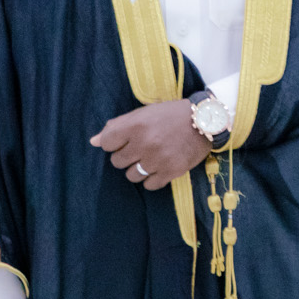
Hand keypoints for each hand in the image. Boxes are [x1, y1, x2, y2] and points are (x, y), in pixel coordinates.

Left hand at [91, 99, 209, 190]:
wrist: (205, 121)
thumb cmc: (171, 115)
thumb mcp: (143, 113)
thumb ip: (117, 126)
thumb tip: (93, 141)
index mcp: (136, 125)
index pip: (106, 143)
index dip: (114, 143)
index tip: (125, 140)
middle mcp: (145, 143)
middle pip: (117, 161)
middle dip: (126, 156)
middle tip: (140, 148)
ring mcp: (158, 159)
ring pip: (132, 176)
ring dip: (138, 169)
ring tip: (150, 158)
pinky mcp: (171, 172)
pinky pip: (149, 185)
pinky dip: (152, 179)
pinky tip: (159, 167)